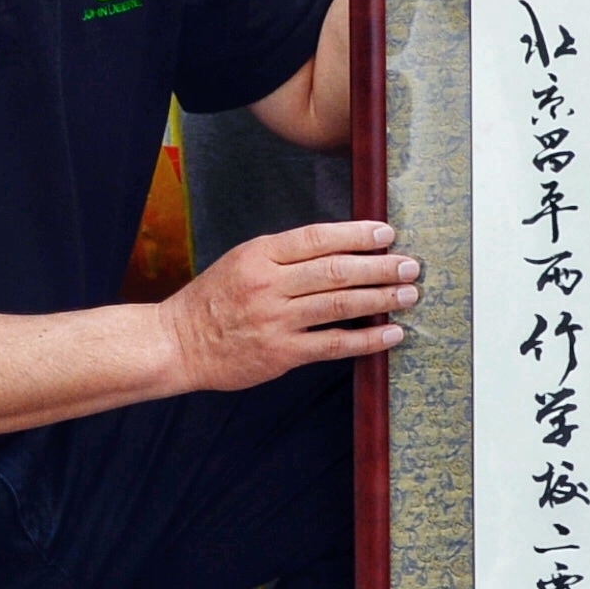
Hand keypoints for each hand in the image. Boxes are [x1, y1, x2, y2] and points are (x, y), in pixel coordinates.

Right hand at [162, 220, 419, 388]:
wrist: (178, 343)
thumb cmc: (215, 299)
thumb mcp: (243, 260)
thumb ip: (286, 255)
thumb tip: (342, 248)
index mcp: (260, 255)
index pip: (316, 238)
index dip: (356, 235)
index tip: (387, 234)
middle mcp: (269, 284)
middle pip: (335, 271)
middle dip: (379, 267)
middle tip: (411, 265)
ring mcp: (275, 320)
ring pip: (339, 305)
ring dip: (381, 299)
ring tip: (409, 294)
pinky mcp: (281, 354)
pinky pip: (333, 344)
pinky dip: (366, 339)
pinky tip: (391, 333)